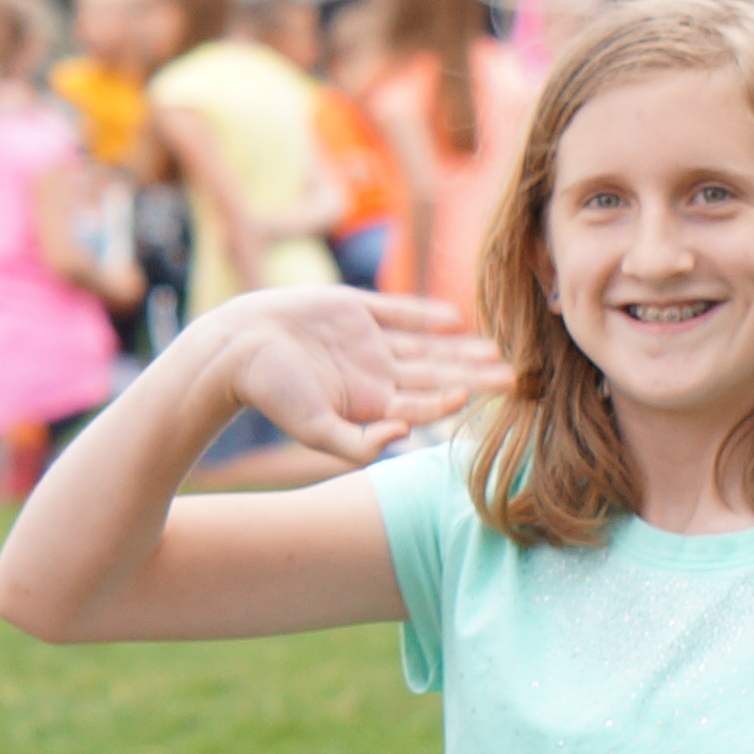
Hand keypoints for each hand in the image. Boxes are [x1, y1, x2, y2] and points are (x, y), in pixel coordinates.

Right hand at [198, 286, 502, 467]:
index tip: (477, 395)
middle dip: (474, 376)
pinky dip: (426, 315)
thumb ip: (357, 443)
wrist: (237, 347)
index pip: (422, 404)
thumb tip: (403, 436)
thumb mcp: (314, 429)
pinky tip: (454, 320)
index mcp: (369, 404)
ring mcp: (367, 341)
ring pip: (425, 346)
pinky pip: (398, 313)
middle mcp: (375, 374)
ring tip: (495, 350)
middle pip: (435, 375)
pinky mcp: (354, 309)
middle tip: (515, 377)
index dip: (450, 399)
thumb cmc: (272, 393)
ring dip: (460, 349)